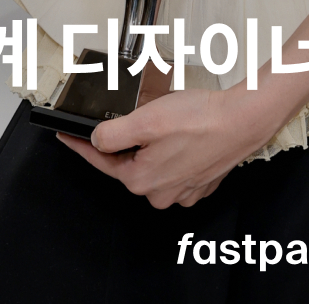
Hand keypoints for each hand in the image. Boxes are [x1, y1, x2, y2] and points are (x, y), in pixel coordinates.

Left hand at [57, 85, 275, 208]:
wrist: (243, 120)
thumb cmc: (202, 120)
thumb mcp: (146, 119)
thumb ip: (113, 134)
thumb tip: (95, 140)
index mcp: (141, 180)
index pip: (101, 161)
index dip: (81, 145)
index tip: (66, 136)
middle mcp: (160, 193)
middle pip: (130, 163)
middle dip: (130, 140)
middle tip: (144, 116)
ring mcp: (182, 191)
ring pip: (154, 164)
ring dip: (155, 145)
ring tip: (172, 121)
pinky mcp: (200, 183)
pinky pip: (177, 166)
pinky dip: (176, 150)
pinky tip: (186, 133)